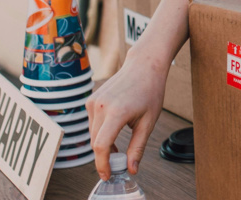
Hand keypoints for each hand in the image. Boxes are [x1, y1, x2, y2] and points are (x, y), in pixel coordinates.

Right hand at [86, 54, 167, 180]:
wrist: (144, 66)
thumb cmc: (150, 92)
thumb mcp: (148, 122)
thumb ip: (137, 147)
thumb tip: (131, 169)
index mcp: (116, 112)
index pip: (102, 145)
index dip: (102, 164)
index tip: (108, 175)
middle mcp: (101, 106)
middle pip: (95, 142)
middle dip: (104, 157)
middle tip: (118, 164)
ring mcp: (93, 101)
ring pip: (92, 134)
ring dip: (102, 145)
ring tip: (119, 147)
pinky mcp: (91, 100)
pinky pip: (92, 124)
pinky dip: (100, 133)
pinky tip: (114, 132)